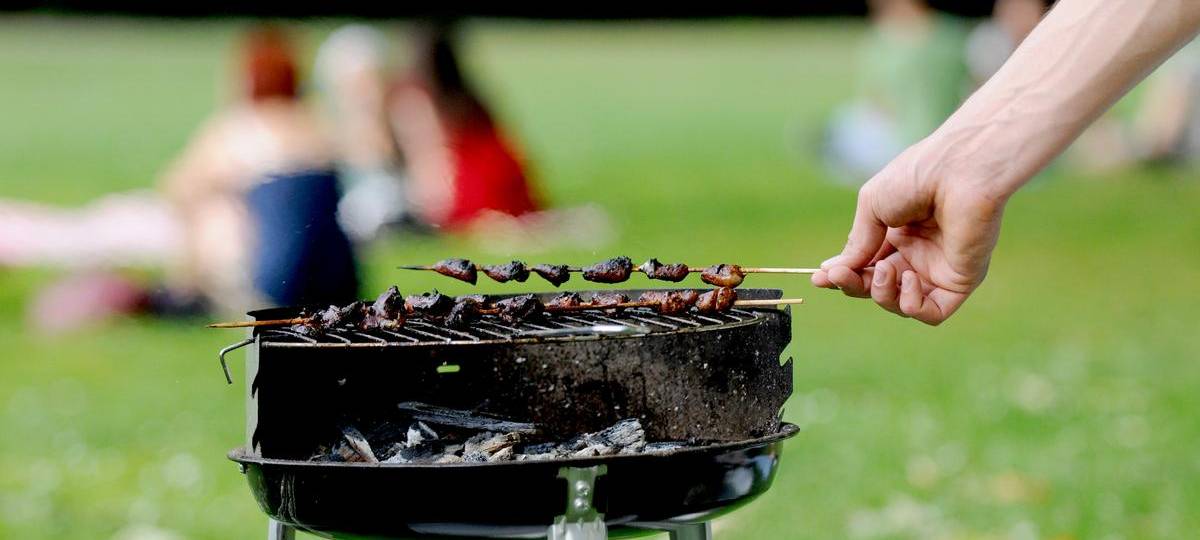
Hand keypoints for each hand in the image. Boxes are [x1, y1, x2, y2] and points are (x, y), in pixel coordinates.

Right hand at [811, 137, 1008, 324]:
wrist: (958, 169)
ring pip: (901, 304)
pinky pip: (932, 313)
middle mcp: (917, 254)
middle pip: (877, 287)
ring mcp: (938, 269)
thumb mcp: (872, 206)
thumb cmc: (917, 176)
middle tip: (840, 277)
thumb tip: (834, 272)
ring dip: (882, 294)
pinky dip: (911, 305)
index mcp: (896, 234)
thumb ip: (857, 243)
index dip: (842, 275)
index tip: (819, 278)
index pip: (865, 266)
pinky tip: (907, 279)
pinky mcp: (960, 280)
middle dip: (854, 285)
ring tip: (884, 269)